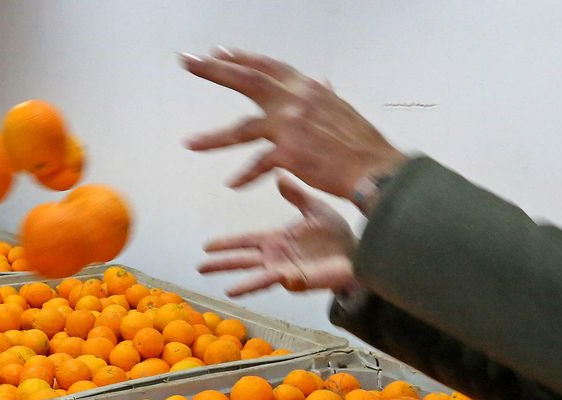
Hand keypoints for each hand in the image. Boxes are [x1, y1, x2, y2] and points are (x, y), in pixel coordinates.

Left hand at [182, 47, 406, 199]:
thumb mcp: (340, 108)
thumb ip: (324, 95)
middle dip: (213, 70)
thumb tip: (323, 81)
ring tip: (189, 144)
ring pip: (241, 129)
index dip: (241, 57)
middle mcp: (294, 100)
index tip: (218, 52)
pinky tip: (232, 184)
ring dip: (212, 137)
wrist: (373, 167)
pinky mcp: (289, 154)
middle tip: (187, 61)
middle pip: (246, 79)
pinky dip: (244, 176)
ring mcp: (289, 126)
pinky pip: (258, 165)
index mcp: (305, 87)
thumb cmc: (360, 142)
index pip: (266, 66)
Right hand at [199, 176, 357, 296]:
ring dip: (245, 285)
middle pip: (244, 261)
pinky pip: (291, 282)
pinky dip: (285, 282)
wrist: (357, 252)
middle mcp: (277, 258)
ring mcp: (288, 271)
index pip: (245, 241)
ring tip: (228, 291)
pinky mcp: (303, 280)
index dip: (227, 243)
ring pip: (261, 278)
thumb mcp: (314, 208)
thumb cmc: (336, 235)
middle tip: (200, 267)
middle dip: (222, 264)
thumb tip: (279, 176)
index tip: (207, 245)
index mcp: (276, 240)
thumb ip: (296, 195)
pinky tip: (279, 279)